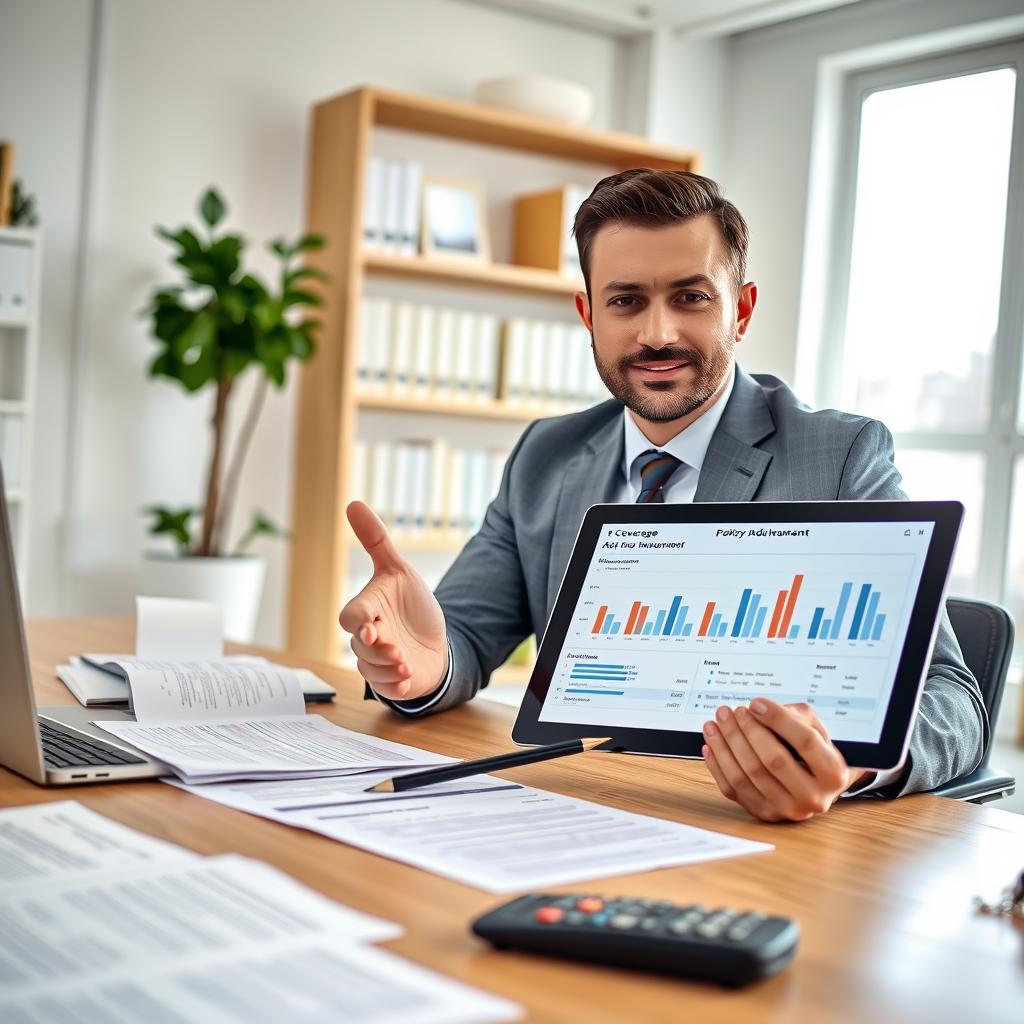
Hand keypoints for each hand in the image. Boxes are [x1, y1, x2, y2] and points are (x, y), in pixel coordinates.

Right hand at [338, 501, 447, 700]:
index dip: (358, 622)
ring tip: (408, 665)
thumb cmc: (412, 605)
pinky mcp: (392, 682)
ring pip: (372, 671)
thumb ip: (376, 540)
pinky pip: (386, 689)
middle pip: (361, 648)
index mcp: (367, 611)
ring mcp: (378, 663)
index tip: (371, 626)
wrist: (436, 640)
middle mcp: (368, 639)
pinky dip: (397, 687)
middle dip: (379, 650)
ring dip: (389, 670)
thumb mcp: (399, 570)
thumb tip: (353, 503)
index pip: (351, 617)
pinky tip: (410, 680)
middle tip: (397, 651)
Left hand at [701, 698, 868, 821]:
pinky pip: (733, 789)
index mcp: (832, 773)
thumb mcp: (815, 729)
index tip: (755, 703)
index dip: (778, 719)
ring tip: (716, 723)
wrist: (813, 785)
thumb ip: (794, 715)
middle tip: (732, 711)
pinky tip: (711, 745)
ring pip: (748, 775)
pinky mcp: (763, 813)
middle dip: (747, 731)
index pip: (804, 742)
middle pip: (773, 760)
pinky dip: (717, 764)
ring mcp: (786, 809)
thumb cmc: (812, 752)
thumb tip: (759, 710)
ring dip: (726, 745)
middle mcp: (812, 797)